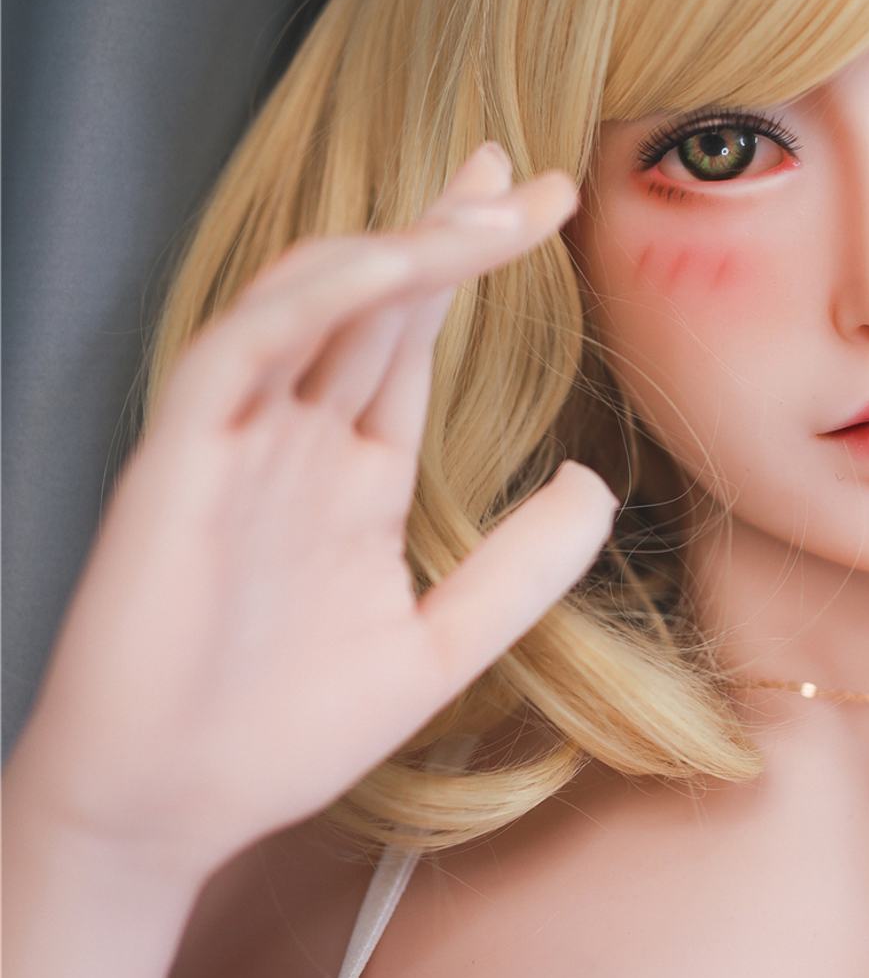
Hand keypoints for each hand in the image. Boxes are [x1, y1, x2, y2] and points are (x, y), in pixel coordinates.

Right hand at [11, 146, 615, 879]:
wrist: (164, 809)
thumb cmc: (280, 737)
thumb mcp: (440, 648)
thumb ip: (519, 568)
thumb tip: (595, 479)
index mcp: (353, 477)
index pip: (417, 343)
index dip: (474, 270)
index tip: (550, 210)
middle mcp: (297, 442)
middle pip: (379, 302)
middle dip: (452, 227)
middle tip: (530, 168)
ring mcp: (238, 442)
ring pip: (317, 303)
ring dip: (402, 246)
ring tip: (492, 206)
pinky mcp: (180, 458)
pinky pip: (243, 346)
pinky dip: (313, 298)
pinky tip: (388, 265)